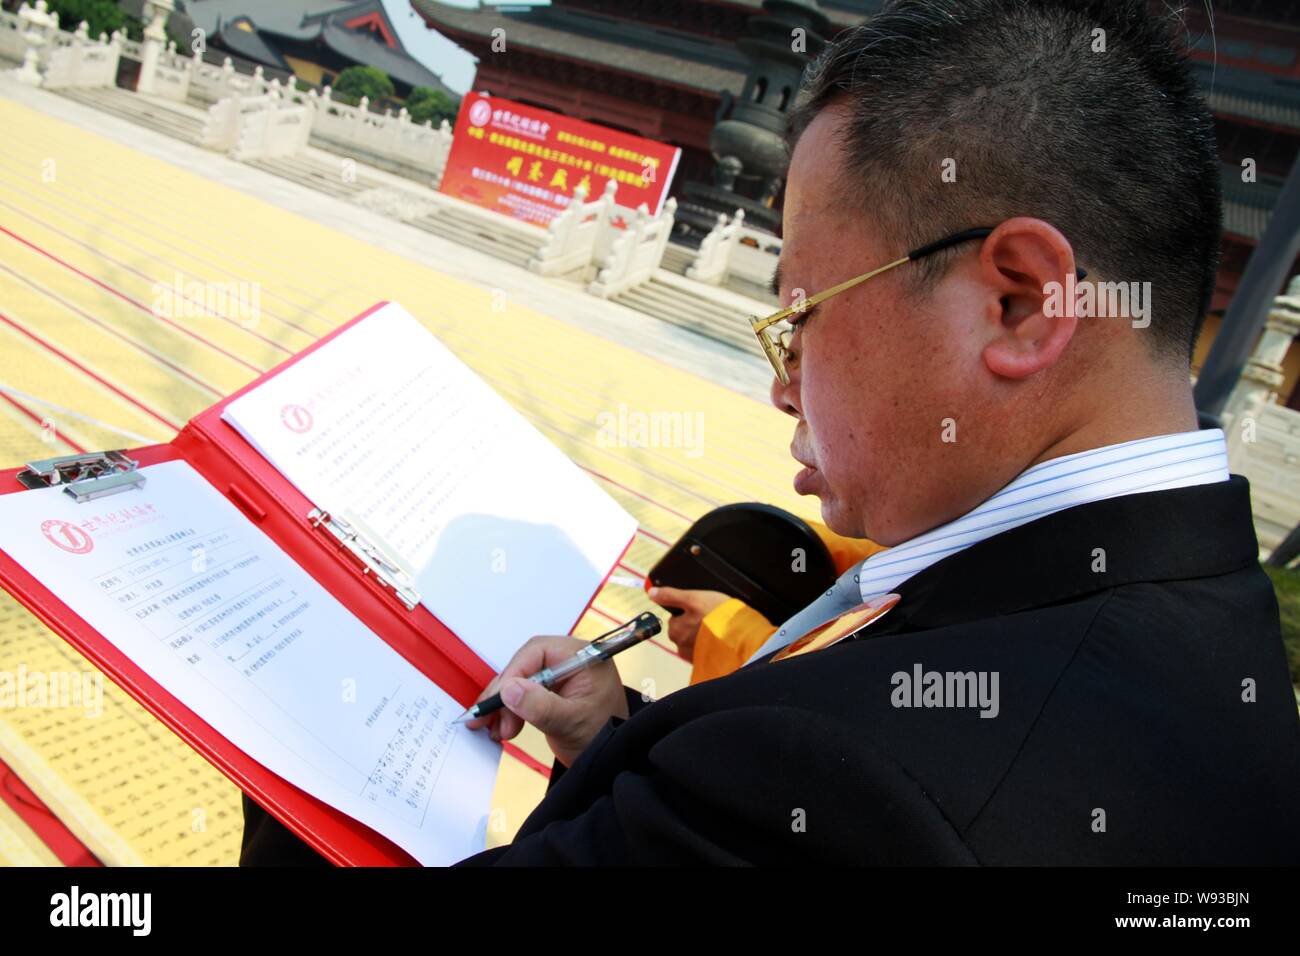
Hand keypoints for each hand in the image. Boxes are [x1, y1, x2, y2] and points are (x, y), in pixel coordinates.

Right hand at [466, 635, 627, 766]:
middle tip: (486, 719)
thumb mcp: (572, 722)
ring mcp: (560, 675)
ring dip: (504, 705)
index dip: (513, 673)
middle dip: (504, 694)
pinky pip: (524, 693)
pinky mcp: (552, 691)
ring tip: (494, 730)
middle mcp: (570, 660)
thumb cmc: (605, 736)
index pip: (538, 652)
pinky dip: (511, 710)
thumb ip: (542, 706)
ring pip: (520, 681)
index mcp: (583, 657)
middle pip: (525, 666)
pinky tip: (501, 728)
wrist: (613, 758)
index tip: (498, 699)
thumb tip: (509, 689)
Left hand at [646, 586, 730, 661]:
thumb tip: (651, 592)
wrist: (741, 639)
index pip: (676, 618)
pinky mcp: (707, 662)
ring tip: (718, 628)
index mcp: (674, 631)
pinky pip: (706, 650)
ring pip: (696, 640)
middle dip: (696, 624)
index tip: (701, 609)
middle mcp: (681, 647)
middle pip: (685, 629)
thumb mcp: (693, 598)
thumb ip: (671, 595)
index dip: (689, 610)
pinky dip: (712, 644)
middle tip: (711, 617)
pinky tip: (721, 638)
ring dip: (704, 635)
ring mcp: (694, 657)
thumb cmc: (716, 617)